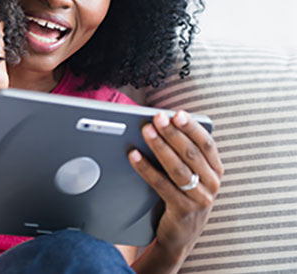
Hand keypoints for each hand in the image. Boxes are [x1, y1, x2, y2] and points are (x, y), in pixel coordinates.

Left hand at [128, 111, 223, 266]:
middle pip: (191, 153)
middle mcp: (212, 184)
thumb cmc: (181, 195)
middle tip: (156, 117)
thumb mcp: (190, 174)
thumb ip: (182, 152)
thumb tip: (161, 124)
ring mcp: (200, 199)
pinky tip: (134, 155)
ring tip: (146, 131)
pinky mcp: (183, 211)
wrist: (179, 236)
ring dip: (160, 147)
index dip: (192, 127)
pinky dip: (146, 168)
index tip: (177, 113)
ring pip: (178, 168)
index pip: (206, 143)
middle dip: (172, 133)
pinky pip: (162, 185)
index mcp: (216, 170)